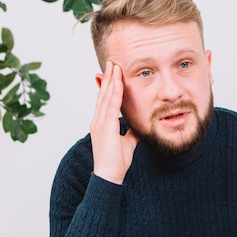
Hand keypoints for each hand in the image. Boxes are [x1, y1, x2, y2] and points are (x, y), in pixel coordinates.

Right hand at [90, 60, 137, 183]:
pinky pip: (111, 106)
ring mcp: (100, 123)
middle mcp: (98, 120)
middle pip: (103, 94)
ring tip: (114, 65)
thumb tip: (138, 125)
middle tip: (112, 61)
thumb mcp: (127, 142)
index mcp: (102, 123)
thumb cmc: (116, 162)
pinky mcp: (105, 127)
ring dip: (111, 80)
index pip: (105, 99)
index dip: (109, 85)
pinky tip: (118, 82)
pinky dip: (115, 93)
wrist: (109, 175)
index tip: (113, 72)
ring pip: (106, 96)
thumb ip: (131, 132)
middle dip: (108, 77)